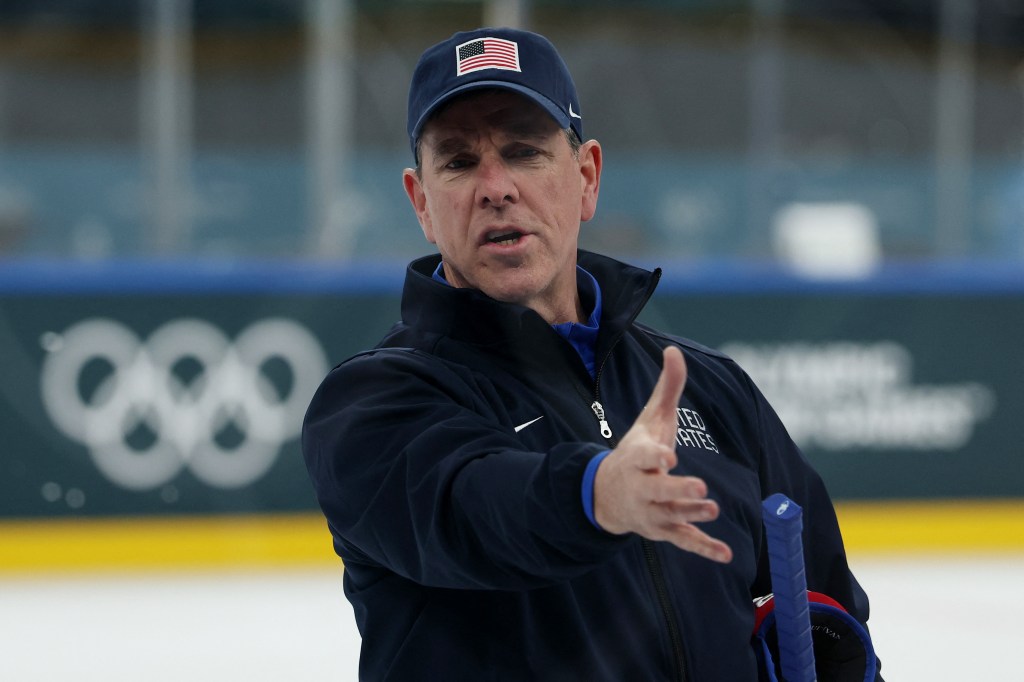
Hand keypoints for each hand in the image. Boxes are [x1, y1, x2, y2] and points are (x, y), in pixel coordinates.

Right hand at [593, 346, 732, 562]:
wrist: (606, 495)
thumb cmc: (635, 452)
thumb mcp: (649, 420)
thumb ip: (667, 387)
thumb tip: (674, 350)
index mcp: (637, 458)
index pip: (644, 457)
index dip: (656, 457)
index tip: (668, 456)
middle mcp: (642, 487)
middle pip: (659, 490)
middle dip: (677, 489)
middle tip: (700, 486)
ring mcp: (653, 511)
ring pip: (672, 516)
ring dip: (691, 515)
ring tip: (712, 509)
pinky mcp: (664, 530)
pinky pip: (684, 541)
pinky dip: (703, 549)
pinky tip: (726, 554)